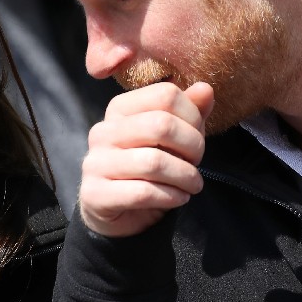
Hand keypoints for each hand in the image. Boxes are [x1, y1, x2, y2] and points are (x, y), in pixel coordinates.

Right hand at [78, 81, 214, 236]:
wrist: (118, 212)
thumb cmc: (149, 169)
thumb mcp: (172, 138)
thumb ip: (190, 112)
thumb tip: (206, 89)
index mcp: (120, 109)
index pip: (165, 95)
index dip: (193, 116)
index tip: (198, 138)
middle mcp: (103, 131)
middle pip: (162, 125)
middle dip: (192, 147)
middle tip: (197, 163)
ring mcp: (95, 163)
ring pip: (154, 162)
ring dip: (185, 176)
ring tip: (193, 184)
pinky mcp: (95, 194)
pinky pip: (143, 193)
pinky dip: (171, 197)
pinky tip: (179, 198)